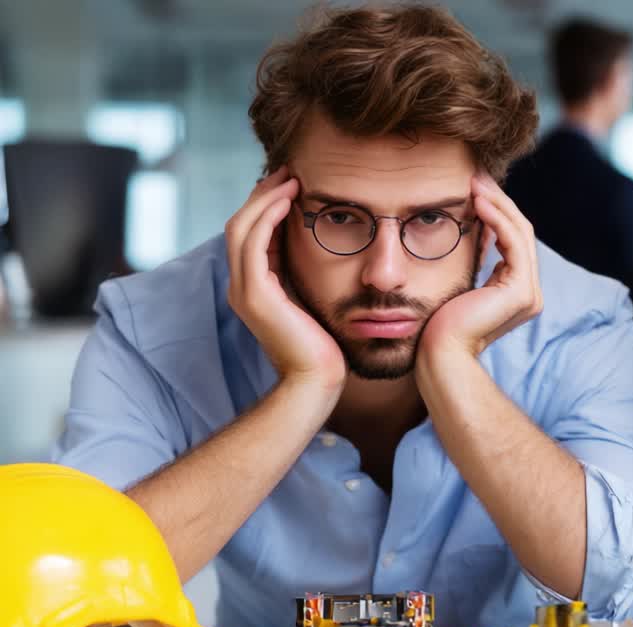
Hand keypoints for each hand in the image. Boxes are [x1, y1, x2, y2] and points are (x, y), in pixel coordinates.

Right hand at [225, 167, 345, 391]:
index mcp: (254, 287)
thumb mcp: (312, 300)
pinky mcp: (256, 295)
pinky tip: (289, 200)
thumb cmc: (323, 345)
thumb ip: (305, 276)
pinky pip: (254, 242)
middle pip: (240, 224)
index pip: (250, 234)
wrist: (317, 380)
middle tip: (288, 171)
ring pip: (242, 227)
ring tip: (290, 178)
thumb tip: (321, 248)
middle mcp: (241, 286)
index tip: (291, 184)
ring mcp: (244, 290)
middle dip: (262, 194)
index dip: (266, 206)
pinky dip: (268, 216)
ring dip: (265, 198)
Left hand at [419, 174, 542, 359]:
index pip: (513, 239)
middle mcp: (529, 293)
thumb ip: (473, 259)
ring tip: (475, 181)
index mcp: (516, 291)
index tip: (473, 186)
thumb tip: (471, 227)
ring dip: (497, 203)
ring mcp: (529, 293)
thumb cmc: (438, 324)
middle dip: (499, 200)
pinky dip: (498, 218)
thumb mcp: (457, 282)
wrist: (439, 354)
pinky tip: (478, 201)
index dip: (496, 209)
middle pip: (521, 231)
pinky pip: (514, 243)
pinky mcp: (521, 292)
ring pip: (520, 232)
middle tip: (476, 174)